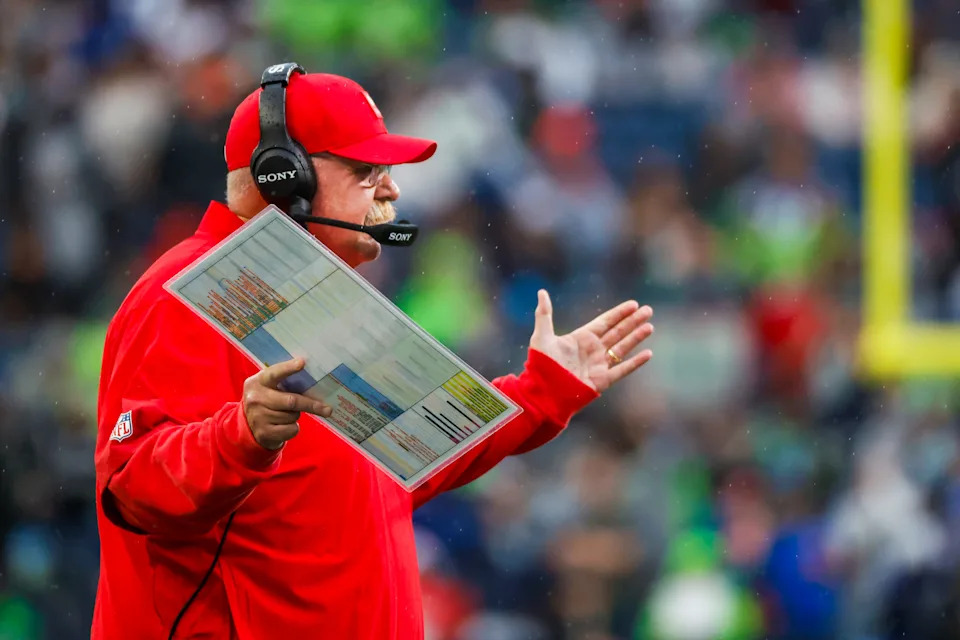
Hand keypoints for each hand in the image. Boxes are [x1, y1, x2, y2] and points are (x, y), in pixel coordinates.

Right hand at [242, 358, 331, 449]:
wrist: (249, 427)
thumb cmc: (268, 401)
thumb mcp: (269, 388)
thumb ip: (284, 382)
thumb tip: (314, 379)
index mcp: (258, 382)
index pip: (274, 373)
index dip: (288, 368)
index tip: (302, 363)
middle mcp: (255, 398)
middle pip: (291, 401)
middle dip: (311, 405)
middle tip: (327, 409)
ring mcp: (258, 416)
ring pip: (292, 416)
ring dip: (296, 416)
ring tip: (286, 414)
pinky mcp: (263, 432)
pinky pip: (291, 430)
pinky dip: (293, 428)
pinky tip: (283, 426)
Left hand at [529, 290, 653, 393]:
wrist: (543, 393)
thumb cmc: (540, 365)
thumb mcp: (542, 336)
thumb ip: (544, 314)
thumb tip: (541, 292)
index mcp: (581, 338)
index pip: (605, 322)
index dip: (619, 313)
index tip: (633, 304)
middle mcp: (592, 350)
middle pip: (617, 332)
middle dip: (632, 321)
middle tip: (648, 310)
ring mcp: (598, 365)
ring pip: (622, 348)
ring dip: (636, 337)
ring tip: (650, 326)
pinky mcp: (602, 380)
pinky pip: (622, 369)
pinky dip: (635, 362)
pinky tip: (648, 353)